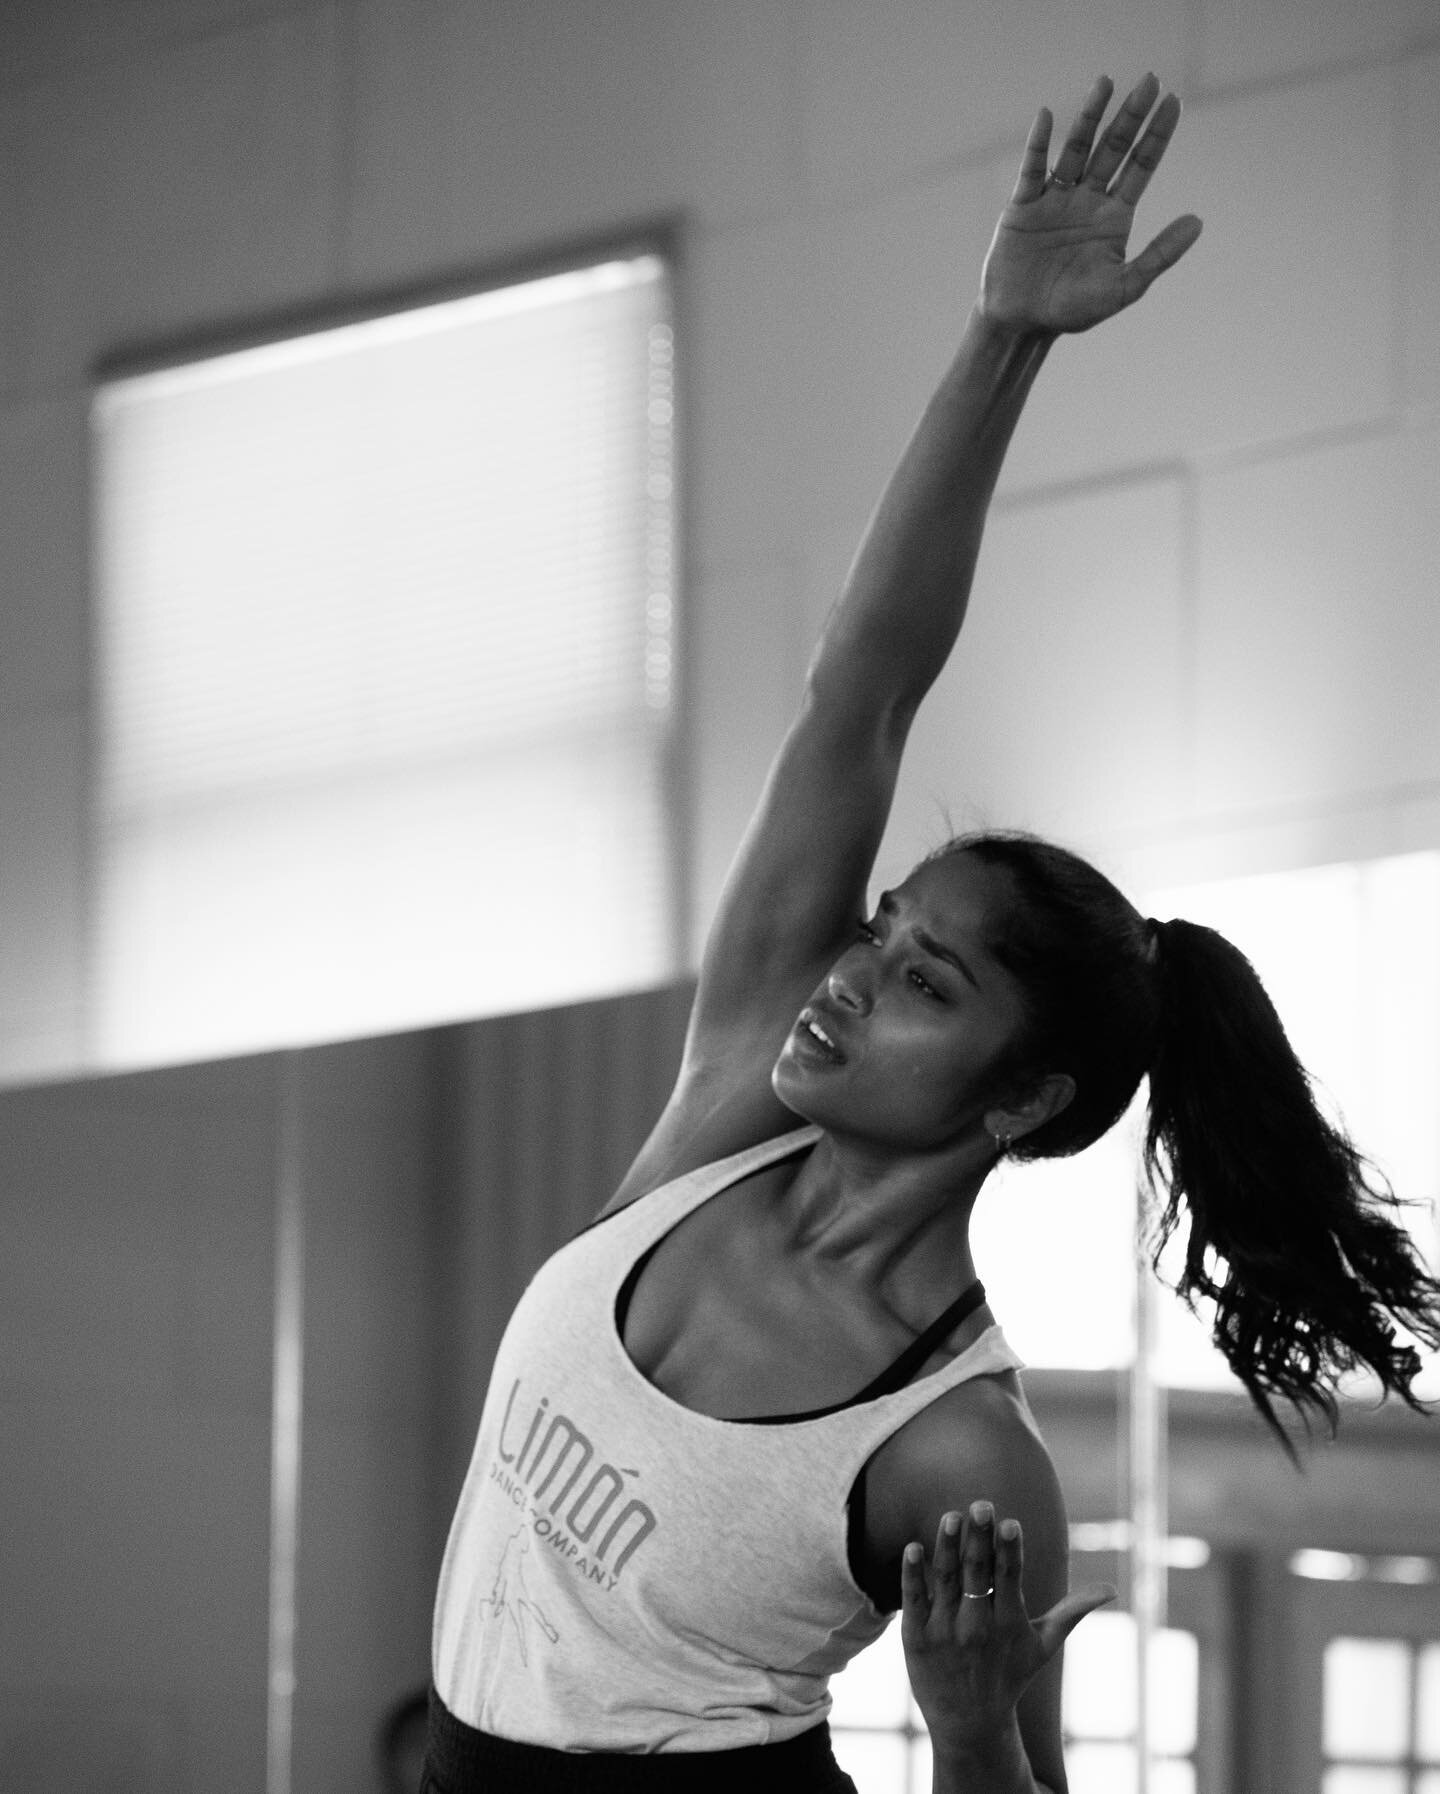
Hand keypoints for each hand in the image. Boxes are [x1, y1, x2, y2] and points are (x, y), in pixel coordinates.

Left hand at [900, 1501, 1114, 1757]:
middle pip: (978, 1573)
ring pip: (946, 1580)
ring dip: (947, 1548)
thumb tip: (1112, 1589)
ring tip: (950, 1516)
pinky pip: (913, 1600)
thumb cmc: (1009, 1676)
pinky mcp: (916, 1637)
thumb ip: (1072, 1612)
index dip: (1009, 1551)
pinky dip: (912, 1576)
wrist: (970, 1725)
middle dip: (980, 1539)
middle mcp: (977, 1626)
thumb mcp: (1043, 1646)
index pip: (1009, 1579)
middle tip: (981, 1505)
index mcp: (1009, 1622)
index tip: (1011, 1523)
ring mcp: (945, 1631)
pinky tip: (912, 1548)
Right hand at [980, 73, 1202, 334]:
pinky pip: (1032, 169)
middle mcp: (1086, 200)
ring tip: (1106, 83)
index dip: (1157, 135)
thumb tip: (1198, 221)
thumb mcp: (1123, 287)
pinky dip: (1038, 144)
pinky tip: (1048, 117)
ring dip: (1090, 117)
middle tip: (1150, 81)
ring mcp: (1054, 200)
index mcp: (1113, 217)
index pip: (1140, 166)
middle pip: (1112, 149)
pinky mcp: (1022, 207)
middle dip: (1130, 116)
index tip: (1173, 102)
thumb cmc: (1072, 311)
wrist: (1022, 324)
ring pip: (1076, 149)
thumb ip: (1160, 254)